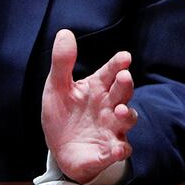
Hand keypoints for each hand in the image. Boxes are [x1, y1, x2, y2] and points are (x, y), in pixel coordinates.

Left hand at [40, 29, 136, 183]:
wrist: (60, 150)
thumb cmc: (63, 115)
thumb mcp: (57, 87)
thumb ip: (62, 62)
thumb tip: (64, 32)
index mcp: (97, 88)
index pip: (111, 72)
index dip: (118, 64)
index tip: (124, 57)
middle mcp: (109, 106)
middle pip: (123, 93)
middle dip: (125, 85)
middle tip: (123, 77)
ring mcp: (112, 128)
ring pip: (127, 119)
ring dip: (126, 115)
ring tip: (119, 111)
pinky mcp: (108, 151)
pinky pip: (119, 150)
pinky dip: (120, 149)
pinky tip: (118, 148)